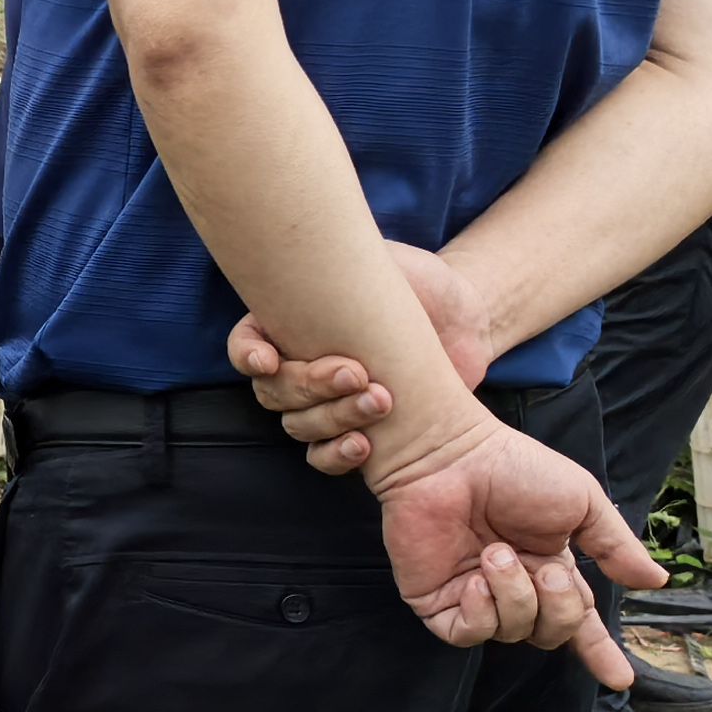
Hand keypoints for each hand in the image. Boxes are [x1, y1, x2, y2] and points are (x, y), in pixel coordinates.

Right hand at [226, 241, 491, 474]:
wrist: (465, 323)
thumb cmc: (420, 283)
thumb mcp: (384, 260)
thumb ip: (347, 258)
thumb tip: (312, 255)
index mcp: (290, 324)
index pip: (246, 344)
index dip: (248, 356)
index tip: (270, 360)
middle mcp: (300, 366)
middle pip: (273, 391)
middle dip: (309, 385)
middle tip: (356, 372)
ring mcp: (325, 403)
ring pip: (298, 425)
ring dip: (333, 418)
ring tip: (382, 401)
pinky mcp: (354, 432)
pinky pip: (323, 456)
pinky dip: (337, 455)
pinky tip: (364, 445)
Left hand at [369, 416, 656, 684]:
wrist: (452, 457)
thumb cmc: (514, 470)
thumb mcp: (583, 503)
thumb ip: (616, 547)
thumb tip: (656, 580)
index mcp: (551, 569)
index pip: (580, 622)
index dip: (600, 651)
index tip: (621, 678)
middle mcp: (515, 589)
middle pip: (552, 633)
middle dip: (559, 608)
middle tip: (548, 570)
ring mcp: (474, 598)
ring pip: (512, 634)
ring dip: (515, 595)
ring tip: (496, 552)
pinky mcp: (436, 602)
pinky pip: (468, 634)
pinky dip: (480, 612)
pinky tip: (476, 579)